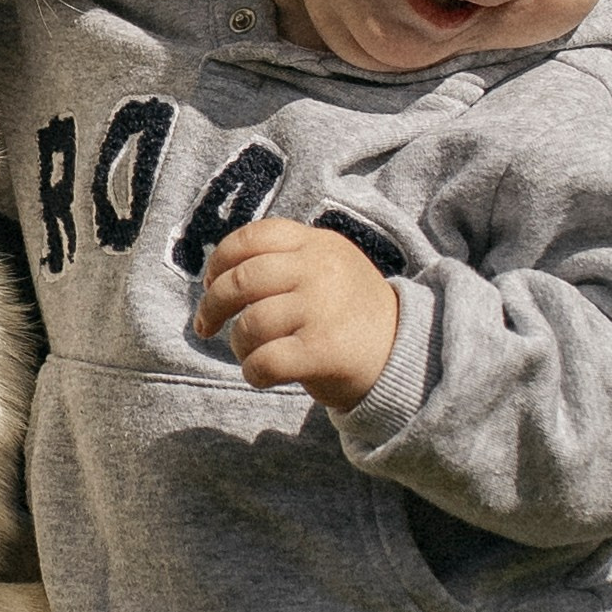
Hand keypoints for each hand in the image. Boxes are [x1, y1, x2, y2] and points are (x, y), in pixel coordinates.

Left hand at [193, 216, 399, 412]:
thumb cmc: (350, 312)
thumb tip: (217, 275)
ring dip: (238, 344)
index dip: (220, 261)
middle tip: (206, 325)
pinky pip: (264, 361)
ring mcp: (322, 309)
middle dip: (212, 305)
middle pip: (241, 281)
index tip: (211, 282)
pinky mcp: (323, 350)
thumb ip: (284, 260)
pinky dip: (253, 372)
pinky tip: (262, 374)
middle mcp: (320, 270)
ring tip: (250, 352)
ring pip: (250, 324)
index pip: (253, 237)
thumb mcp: (328, 266)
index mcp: (317, 244)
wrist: (405, 352)